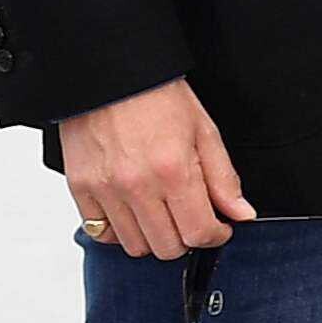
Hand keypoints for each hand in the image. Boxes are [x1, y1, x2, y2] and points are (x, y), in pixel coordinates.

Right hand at [57, 80, 251, 259]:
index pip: (198, 233)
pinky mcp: (80, 188)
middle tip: (190, 218)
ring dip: (153, 237)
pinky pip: (99, 232)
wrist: (112, 74)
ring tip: (162, 214)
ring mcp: (104, 190)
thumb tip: (241, 214)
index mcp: (173, 171)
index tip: (218, 227)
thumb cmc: (159, 97)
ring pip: (134, 246)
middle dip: (186, 238)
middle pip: (167, 247)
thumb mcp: (204, 132)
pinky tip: (133, 212)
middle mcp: (136, 186)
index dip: (215, 235)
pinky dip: (118, 231)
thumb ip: (223, 179)